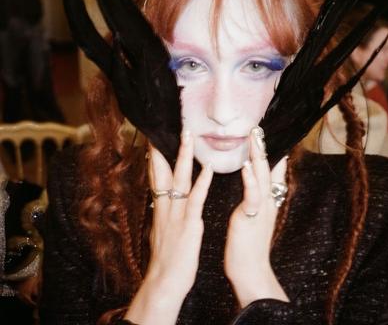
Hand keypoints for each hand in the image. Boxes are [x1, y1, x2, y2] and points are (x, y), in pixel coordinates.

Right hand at [125, 130, 213, 324]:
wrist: (164, 282)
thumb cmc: (166, 259)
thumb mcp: (161, 231)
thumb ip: (162, 214)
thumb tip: (161, 203)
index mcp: (161, 208)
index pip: (157, 176)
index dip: (156, 157)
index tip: (156, 139)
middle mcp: (166, 207)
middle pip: (164, 172)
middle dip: (166, 149)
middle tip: (173, 128)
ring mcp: (176, 215)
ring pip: (179, 179)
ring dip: (184, 156)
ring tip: (189, 136)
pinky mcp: (188, 225)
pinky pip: (196, 200)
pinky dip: (201, 182)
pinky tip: (208, 168)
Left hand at [224, 127, 288, 307]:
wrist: (250, 270)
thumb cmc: (248, 243)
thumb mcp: (255, 216)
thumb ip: (257, 197)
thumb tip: (256, 181)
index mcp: (266, 200)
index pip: (271, 171)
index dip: (270, 152)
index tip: (263, 134)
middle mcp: (268, 201)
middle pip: (268, 169)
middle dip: (263, 147)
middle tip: (258, 128)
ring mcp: (262, 208)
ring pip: (263, 177)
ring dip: (259, 156)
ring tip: (255, 137)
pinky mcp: (252, 217)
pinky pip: (253, 196)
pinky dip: (251, 180)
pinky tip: (248, 166)